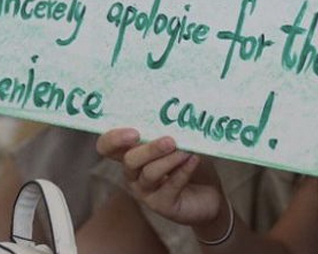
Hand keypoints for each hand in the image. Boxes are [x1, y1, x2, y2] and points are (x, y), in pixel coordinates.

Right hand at [97, 129, 226, 228]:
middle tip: (169, 141)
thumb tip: (175, 113)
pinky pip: (170, 186)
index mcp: (130, 152)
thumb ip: (170, 129)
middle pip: (129, 160)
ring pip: (149, 173)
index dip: (113, 139)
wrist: (210, 193)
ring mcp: (145, 191)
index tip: (134, 132)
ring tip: (186, 150)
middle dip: (149, 149)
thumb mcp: (179, 140)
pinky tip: (194, 159)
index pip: (107, 146)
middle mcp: (133, 173)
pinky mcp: (162, 205)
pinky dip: (183, 171)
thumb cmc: (190, 160)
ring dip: (169, 160)